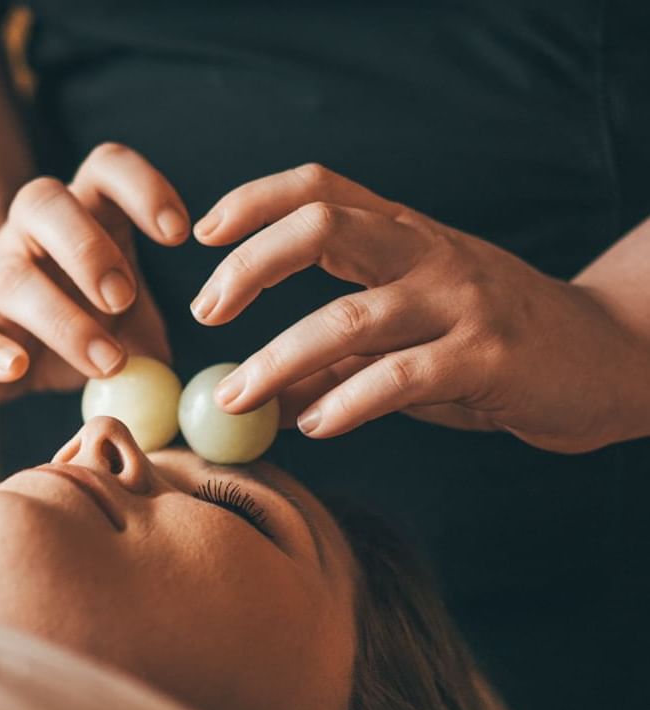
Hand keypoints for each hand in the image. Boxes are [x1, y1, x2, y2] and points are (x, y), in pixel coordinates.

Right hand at [0, 143, 187, 410]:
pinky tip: (18, 368)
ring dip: (63, 320)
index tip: (178, 234)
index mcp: (84, 215)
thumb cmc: (79, 327)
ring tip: (106, 362)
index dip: (142, 187)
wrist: (0, 358)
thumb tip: (194, 383)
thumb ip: (160, 343)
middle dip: (88, 248)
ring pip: (12, 277)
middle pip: (45, 201)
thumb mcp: (129, 328)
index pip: (106, 167)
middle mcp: (31, 233)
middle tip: (122, 298)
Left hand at [190, 163, 644, 452]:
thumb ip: (334, 362)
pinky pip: (401, 377)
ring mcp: (461, 300)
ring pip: (351, 316)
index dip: (253, 201)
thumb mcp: (407, 336)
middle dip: (250, 267)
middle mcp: (427, 252)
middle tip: (205, 314)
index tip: (201, 233)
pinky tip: (314, 426)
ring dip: (279, 360)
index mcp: (403, 233)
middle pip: (322, 228)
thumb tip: (258, 398)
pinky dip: (347, 403)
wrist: (602, 357)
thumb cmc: (488, 343)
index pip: (318, 189)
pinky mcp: (488, 356)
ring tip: (237, 398)